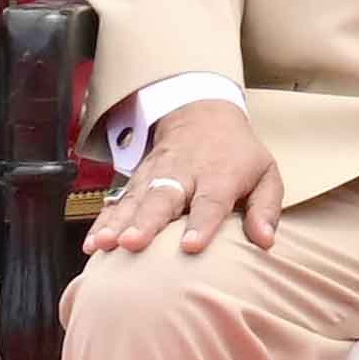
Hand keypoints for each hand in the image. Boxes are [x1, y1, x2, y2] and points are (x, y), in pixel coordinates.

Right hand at [96, 96, 283, 258]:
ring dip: (118, 223)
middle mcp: (184, 175)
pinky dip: (103, 222)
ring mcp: (156, 176)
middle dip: (147, 222)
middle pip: (163, 199)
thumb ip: (265, 208)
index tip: (190, 246)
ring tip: (104, 246)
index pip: (211, 201)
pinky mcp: (137, 181)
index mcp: (219, 175)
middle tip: (134, 244)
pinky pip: (118, 202)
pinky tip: (92, 244)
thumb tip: (266, 242)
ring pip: (135, 200)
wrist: (202, 114)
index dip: (201, 223)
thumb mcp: (265, 174)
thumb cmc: (238, 155)